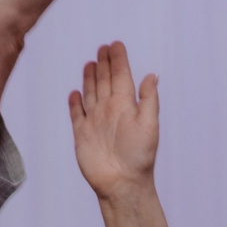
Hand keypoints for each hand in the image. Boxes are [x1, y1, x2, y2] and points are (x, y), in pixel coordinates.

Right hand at [69, 41, 159, 206]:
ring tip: (90, 64)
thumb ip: (149, 100)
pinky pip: (77, 114)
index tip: (116, 44)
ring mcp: (95, 121)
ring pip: (91, 93)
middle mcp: (110, 110)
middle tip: (103, 47)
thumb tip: (152, 75)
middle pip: (105, 81)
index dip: (119, 60)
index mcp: (126, 105)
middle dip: (104, 64)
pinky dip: (75, 103)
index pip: (122, 76)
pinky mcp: (82, 134)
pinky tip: (75, 93)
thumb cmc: (140, 157)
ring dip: (90, 78)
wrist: (122, 183)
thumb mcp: (149, 125)